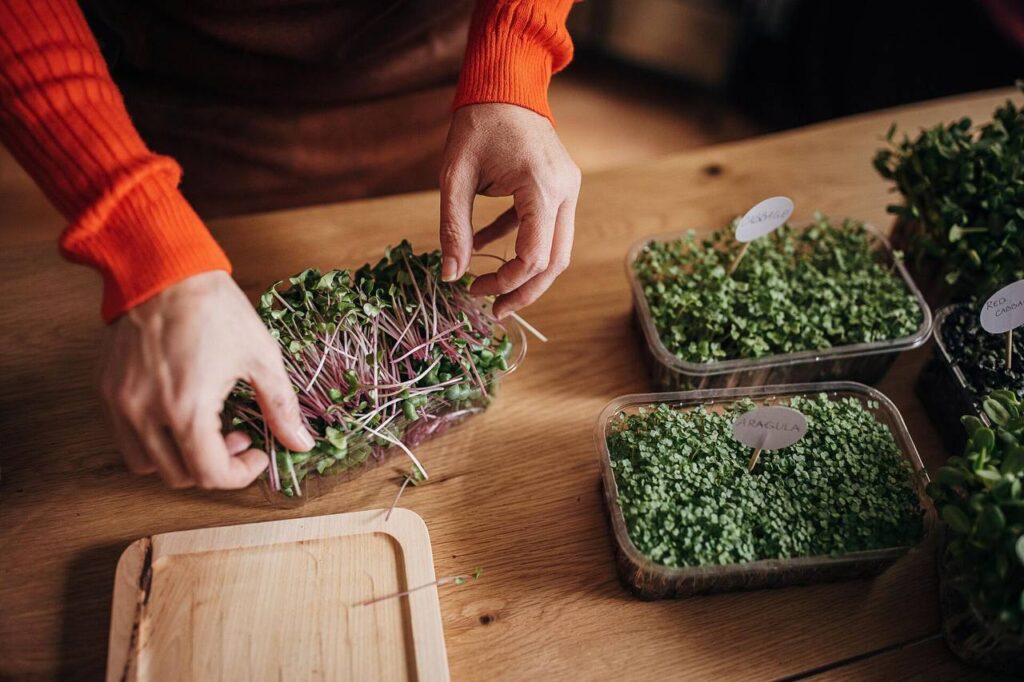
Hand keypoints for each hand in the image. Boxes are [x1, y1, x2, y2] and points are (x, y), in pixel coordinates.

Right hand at [98, 271, 314, 488]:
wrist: (163, 270)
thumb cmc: (215, 309)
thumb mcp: (260, 356)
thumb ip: (281, 406)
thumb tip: (301, 443)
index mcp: (186, 408)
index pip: (210, 475)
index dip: (240, 474)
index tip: (258, 452)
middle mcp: (146, 413)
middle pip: (179, 476)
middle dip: (215, 466)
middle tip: (238, 434)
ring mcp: (121, 404)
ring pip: (146, 464)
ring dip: (181, 458)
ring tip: (208, 425)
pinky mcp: (107, 391)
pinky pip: (126, 438)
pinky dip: (155, 440)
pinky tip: (181, 411)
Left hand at [439, 103, 580, 317]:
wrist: (505, 83)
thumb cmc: (476, 123)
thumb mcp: (454, 176)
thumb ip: (453, 228)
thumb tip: (451, 276)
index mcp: (541, 186)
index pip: (534, 255)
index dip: (507, 281)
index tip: (474, 290)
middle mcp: (565, 190)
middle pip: (556, 261)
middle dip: (525, 291)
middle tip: (494, 311)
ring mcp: (569, 189)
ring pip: (558, 250)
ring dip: (527, 275)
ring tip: (492, 291)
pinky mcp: (562, 187)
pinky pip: (547, 229)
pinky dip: (520, 244)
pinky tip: (484, 249)